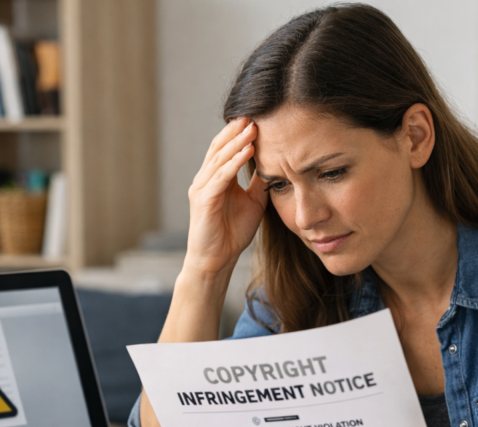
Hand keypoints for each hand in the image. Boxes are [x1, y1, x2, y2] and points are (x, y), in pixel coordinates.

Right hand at [185, 118, 267, 276]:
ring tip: (253, 127)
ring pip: (219, 158)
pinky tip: (247, 151)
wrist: (216, 261)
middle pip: (219, 147)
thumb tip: (275, 164)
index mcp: (215, 179)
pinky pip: (220, 177)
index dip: (239, 133)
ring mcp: (202, 189)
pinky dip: (234, 163)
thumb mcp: (253, 202)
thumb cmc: (232, 233)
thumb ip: (259, 183)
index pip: (225, 149)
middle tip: (253, 113)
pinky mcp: (204, 201)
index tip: (257, 118)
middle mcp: (205, 180)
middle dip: (236, 130)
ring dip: (237, 142)